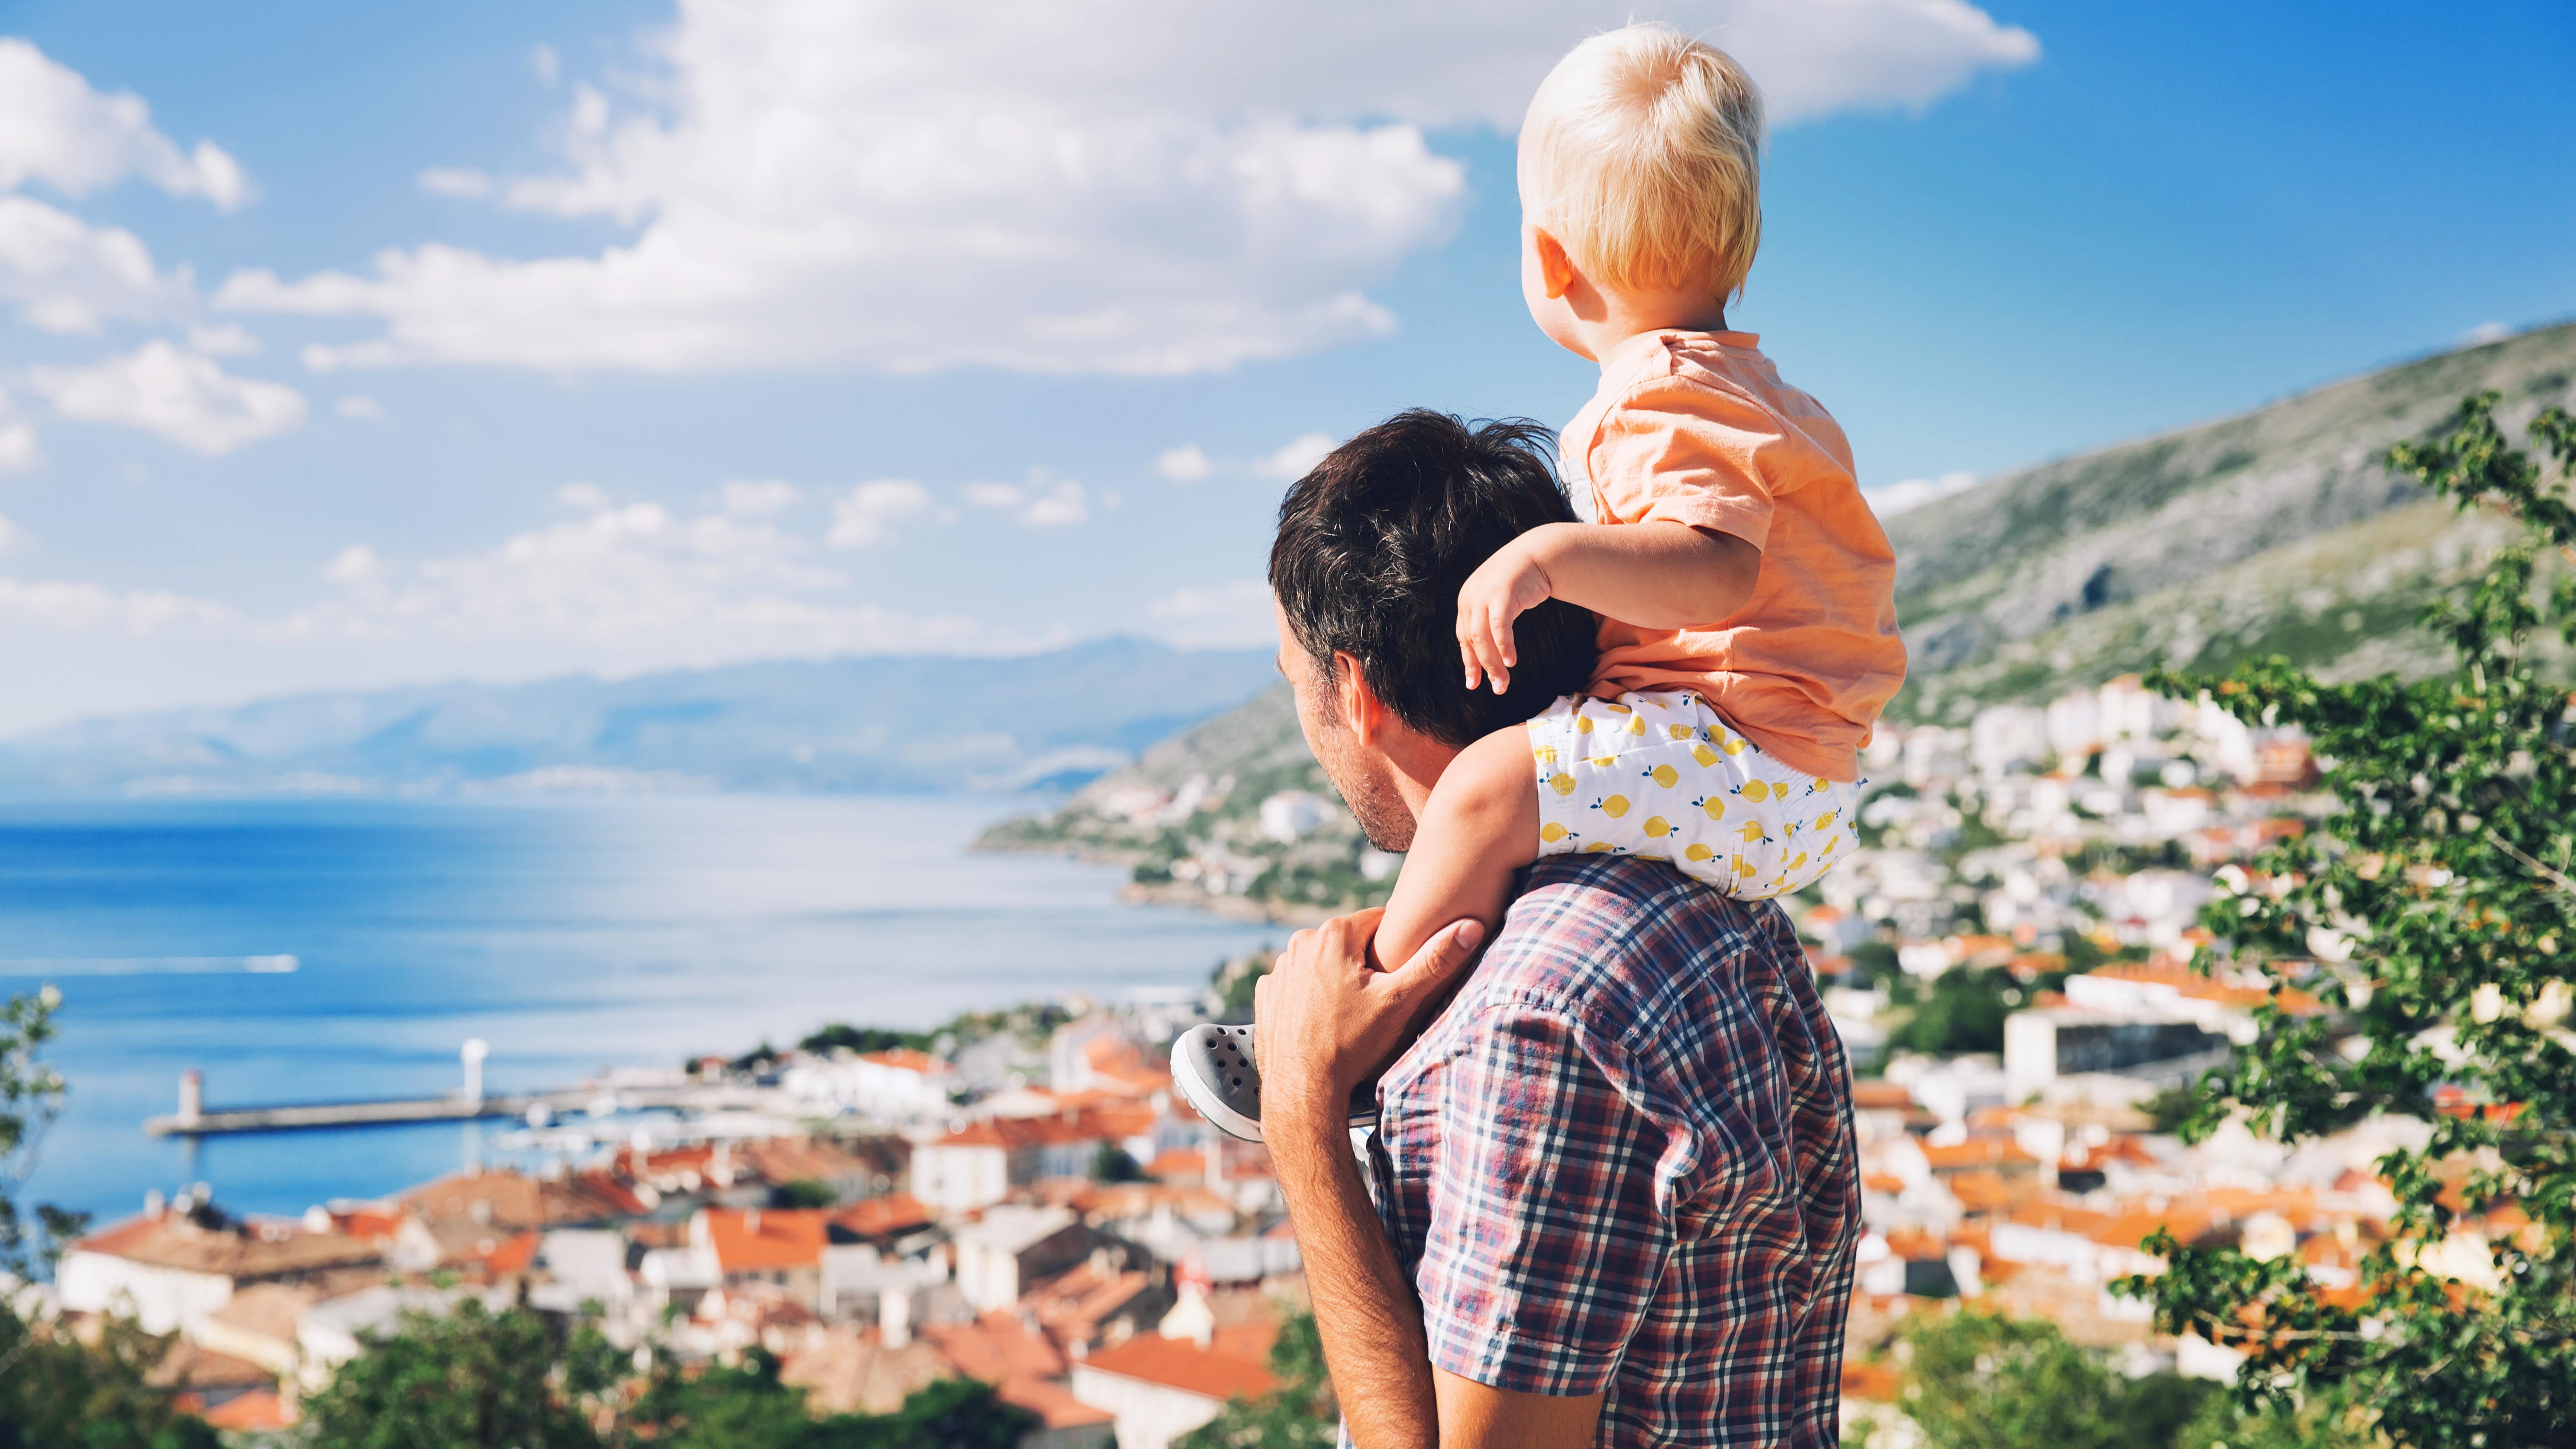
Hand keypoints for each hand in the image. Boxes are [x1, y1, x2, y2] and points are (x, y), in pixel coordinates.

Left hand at [1255, 907, 1484, 1129]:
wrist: (1302, 1090)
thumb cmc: (1351, 1044)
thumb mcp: (1400, 1000)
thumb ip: (1435, 961)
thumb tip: (1471, 928)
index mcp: (1333, 934)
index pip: (1379, 921)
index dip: (1396, 947)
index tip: (1399, 973)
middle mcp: (1300, 944)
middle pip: (1349, 944)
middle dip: (1366, 965)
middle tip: (1377, 1000)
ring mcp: (1279, 970)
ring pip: (1323, 964)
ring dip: (1337, 979)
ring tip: (1351, 1014)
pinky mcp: (1267, 995)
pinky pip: (1298, 985)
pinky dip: (1311, 997)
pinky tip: (1324, 1021)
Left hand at [1455, 538, 1552, 693]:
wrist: (1538, 554)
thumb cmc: (1521, 582)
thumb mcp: (1500, 602)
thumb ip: (1491, 622)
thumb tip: (1492, 654)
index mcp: (1467, 602)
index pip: (1464, 638)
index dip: (1469, 662)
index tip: (1474, 684)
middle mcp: (1470, 598)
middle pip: (1472, 641)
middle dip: (1484, 668)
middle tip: (1498, 689)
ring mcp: (1483, 595)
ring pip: (1483, 638)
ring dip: (1493, 663)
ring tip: (1503, 682)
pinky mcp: (1501, 594)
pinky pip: (1499, 626)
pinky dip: (1504, 645)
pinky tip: (1511, 662)